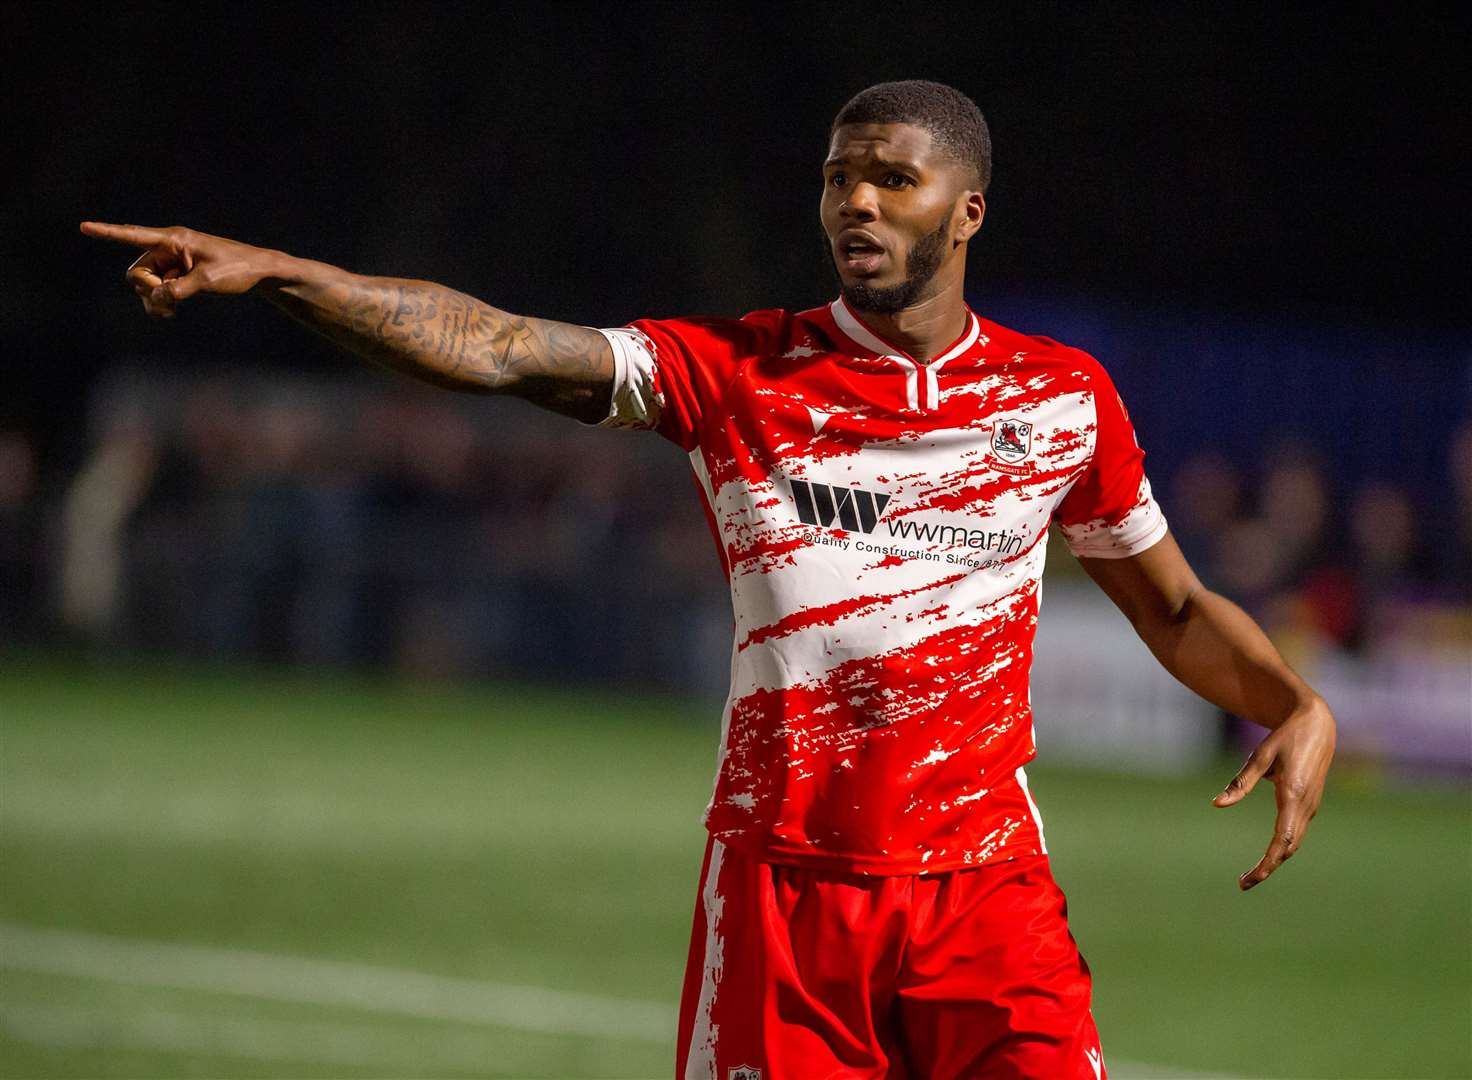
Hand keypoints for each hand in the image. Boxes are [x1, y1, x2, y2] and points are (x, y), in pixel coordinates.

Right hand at [79, 222, 277, 318]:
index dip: (108, 233)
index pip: (135, 235)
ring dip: (154, 300)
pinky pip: (157, 290)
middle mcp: (168, 248)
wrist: (259, 272)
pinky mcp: (178, 275)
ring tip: (172, 311)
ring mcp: (172, 263)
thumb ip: (179, 290)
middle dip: (146, 290)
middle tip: (169, 302)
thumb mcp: (208, 282)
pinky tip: (171, 312)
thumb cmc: (238, 269)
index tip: (84, 227)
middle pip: (137, 272)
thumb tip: (156, 298)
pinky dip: (160, 302)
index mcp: (174, 239)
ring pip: (145, 284)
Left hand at [1212, 697, 1335, 890]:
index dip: (1268, 862)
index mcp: (1293, 794)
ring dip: (1275, 860)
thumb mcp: (1259, 757)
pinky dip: (1282, 847)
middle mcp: (1306, 805)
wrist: (1317, 725)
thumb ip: (1240, 783)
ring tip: (1251, 875)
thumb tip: (1217, 804)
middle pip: (1289, 847)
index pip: (1282, 839)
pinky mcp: (1309, 804)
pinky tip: (1268, 855)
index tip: (1251, 878)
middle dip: (1268, 868)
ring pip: (1294, 842)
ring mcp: (1311, 806)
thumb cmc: (1285, 738)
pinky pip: (1296, 832)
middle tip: (1243, 884)